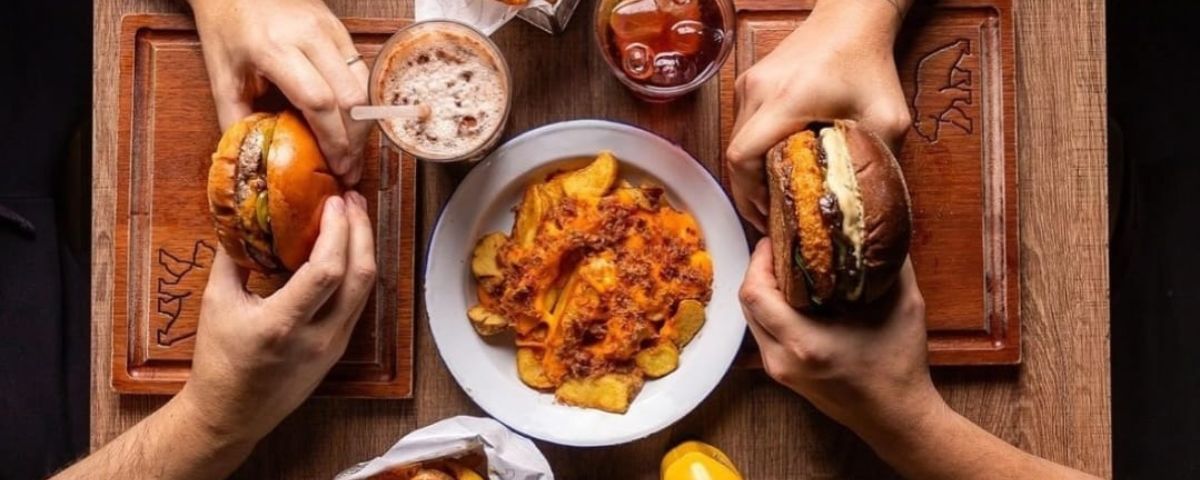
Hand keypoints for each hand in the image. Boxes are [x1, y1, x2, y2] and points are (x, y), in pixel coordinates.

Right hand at [178, 192, 375, 442]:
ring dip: (365, 248)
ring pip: (366, 290)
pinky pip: (357, 303)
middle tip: (352, 199)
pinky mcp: (339, 350)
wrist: (231, 415)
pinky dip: (357, 271)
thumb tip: (239, 214)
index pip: (327, 271)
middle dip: (362, 231)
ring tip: (355, 216)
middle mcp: (317, 337)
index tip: (334, 201)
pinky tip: (348, 249)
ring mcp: (333, 346)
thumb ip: (231, 256)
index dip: (339, 231)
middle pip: (360, 277)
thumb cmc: (218, 360)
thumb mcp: (216, 302)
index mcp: (282, 324)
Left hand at [191, 0, 370, 184]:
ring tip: (352, 151)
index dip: (333, 139)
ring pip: (363, 85)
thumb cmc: (226, 24)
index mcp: (273, 48)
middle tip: (348, 168)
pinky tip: (352, 123)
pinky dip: (361, 102)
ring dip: (362, 123)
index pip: (318, 101)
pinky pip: (361, 71)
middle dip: (353, 140)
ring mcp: (329, 29)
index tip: (335, 166)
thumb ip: (235, 118)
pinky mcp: (340, 28)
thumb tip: (251, 158)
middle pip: (350, 98)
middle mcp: (308, 36)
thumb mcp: (221, 74)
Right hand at [725, 0, 910, 230]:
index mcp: (786, 100)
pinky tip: (775, 165)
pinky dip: (754, 150)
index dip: (750, 193)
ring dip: (750, 171)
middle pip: (735, 154)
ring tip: (774, 195)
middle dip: (749, 190)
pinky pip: (743, 125)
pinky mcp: (750, 82)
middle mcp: (757, 91)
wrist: (852, 18)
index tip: (769, 215)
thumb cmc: (868, 62)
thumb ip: (879, 160)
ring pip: (736, 140)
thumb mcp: (886, 117)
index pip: (744, 155)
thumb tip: (870, 204)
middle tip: (772, 216)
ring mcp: (748, 84)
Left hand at [738, 239, 937, 437]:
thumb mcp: (904, 305)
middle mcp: (782, 358)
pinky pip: (763, 334)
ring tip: (786, 268)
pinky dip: (770, 311)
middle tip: (779, 249)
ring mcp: (779, 370)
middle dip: (757, 271)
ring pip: (752, 320)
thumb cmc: (900, 366)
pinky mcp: (783, 375)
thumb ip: (891, 264)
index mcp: (803, 342)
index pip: (755, 292)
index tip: (774, 240)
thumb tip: (877, 228)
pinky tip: (793, 297)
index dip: (758, 260)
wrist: (896, 419)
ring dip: (762, 291)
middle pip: (746, 304)